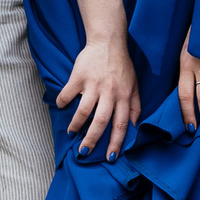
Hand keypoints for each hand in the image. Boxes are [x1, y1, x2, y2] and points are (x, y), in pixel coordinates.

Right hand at [56, 33, 138, 159]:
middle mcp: (110, 92)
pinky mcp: (79, 76)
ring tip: (72, 133)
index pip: (121, 124)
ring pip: (84, 111)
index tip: (110, 157)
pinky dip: (63, 102)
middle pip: (101, 121)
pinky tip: (63, 107)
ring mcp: (94, 84)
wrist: (108, 41)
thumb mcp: (135, 84)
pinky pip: (68, 93)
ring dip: (76, 125)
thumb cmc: (122, 65)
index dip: (116, 143)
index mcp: (124, 96)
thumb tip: (135, 127)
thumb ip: (136, 106)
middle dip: (93, 140)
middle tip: (85, 152)